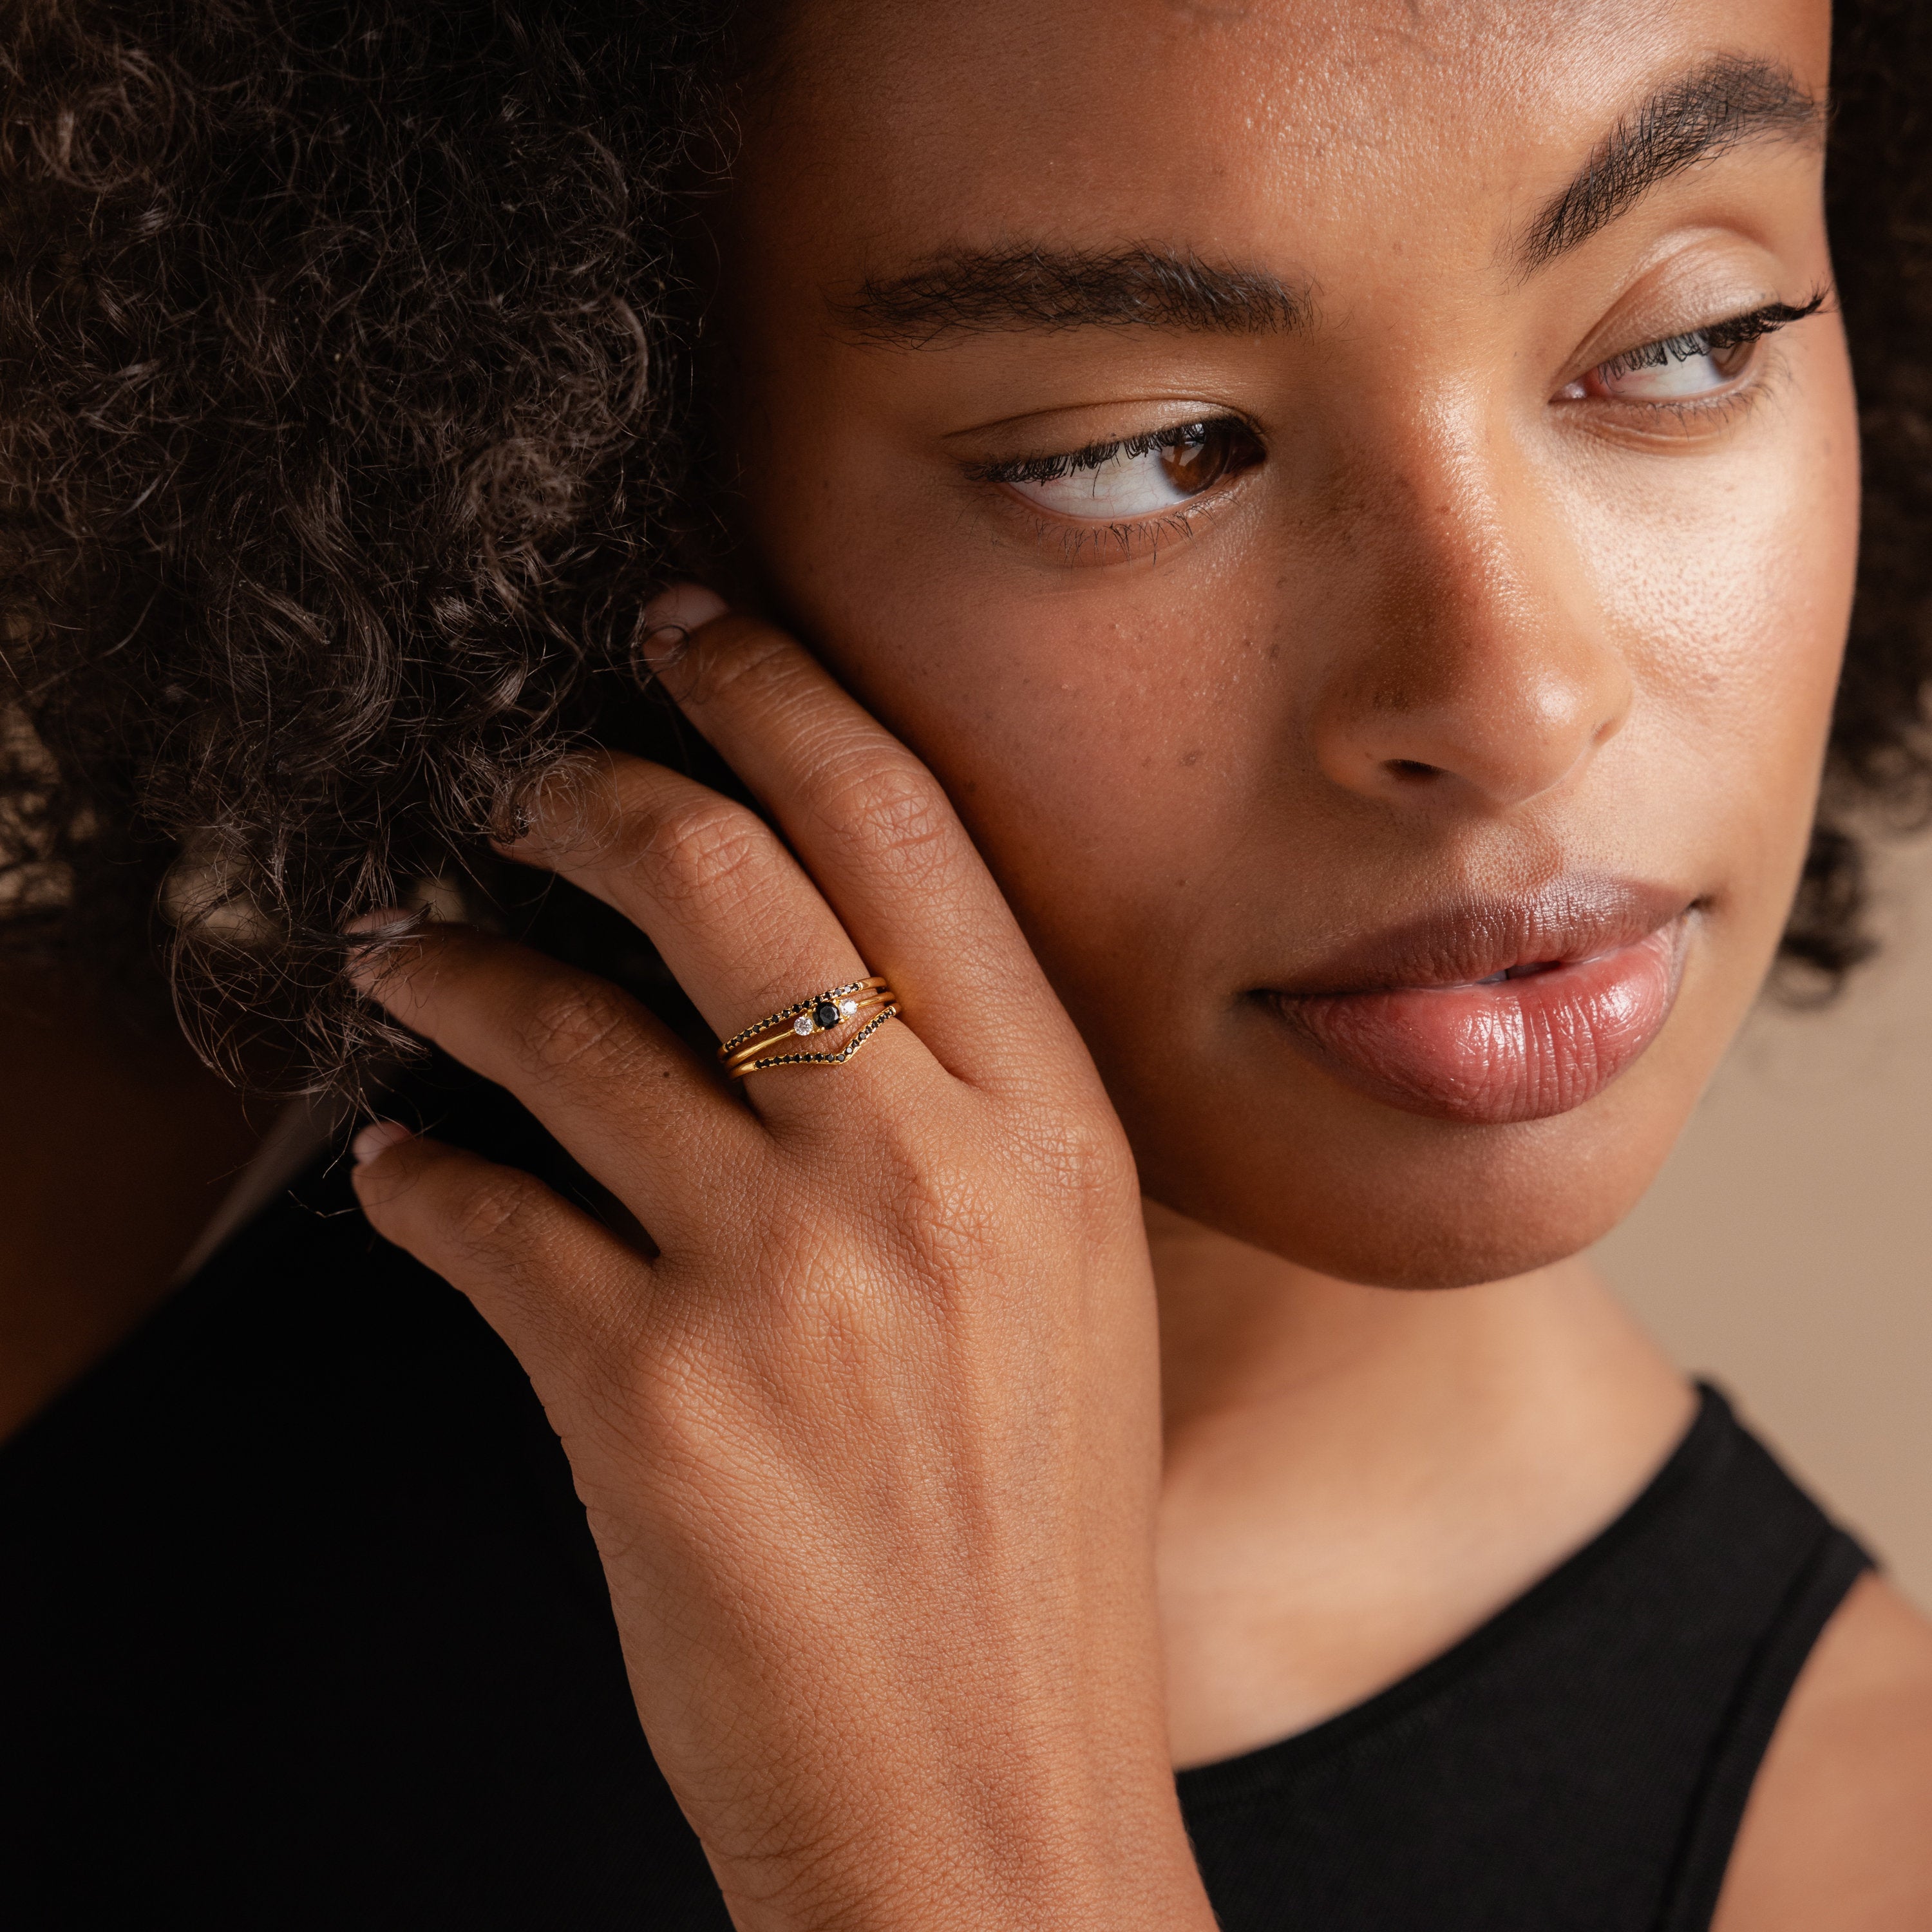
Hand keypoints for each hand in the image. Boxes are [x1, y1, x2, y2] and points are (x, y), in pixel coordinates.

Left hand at [348, 594, 1215, 1931]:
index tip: (696, 637)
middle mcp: (925, 1168)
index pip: (905, 829)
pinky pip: (482, 1219)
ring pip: (566, 1028)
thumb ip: (969, 1124)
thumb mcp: (1070, 1291)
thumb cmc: (1034, 1545)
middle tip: (527, 779)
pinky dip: (418, 1179)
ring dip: (460, 973)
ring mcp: (782, 1276)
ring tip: (412, 957)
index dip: (779, 700)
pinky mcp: (645, 1396)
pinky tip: (401, 1173)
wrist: (989, 1794)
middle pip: (725, 874)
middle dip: (592, 790)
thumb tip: (812, 988)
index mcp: (1052, 1131)